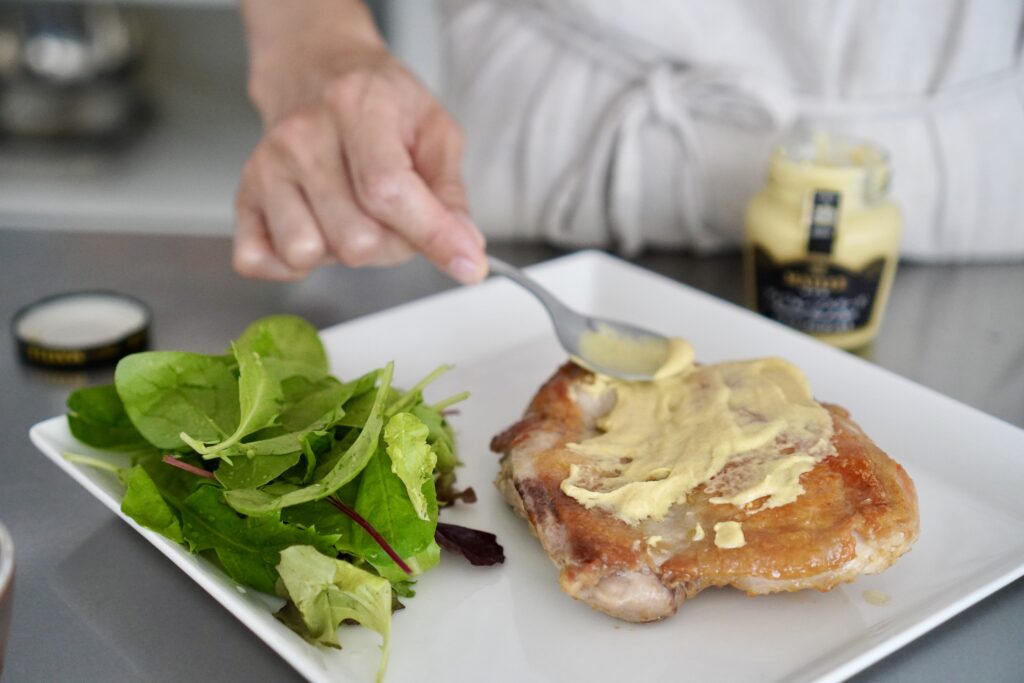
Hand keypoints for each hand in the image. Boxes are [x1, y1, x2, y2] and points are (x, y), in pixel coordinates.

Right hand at [234, 1, 485, 283]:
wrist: (315, 71)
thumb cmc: (378, 102)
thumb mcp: (434, 130)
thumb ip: (451, 193)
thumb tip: (465, 249)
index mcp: (355, 107)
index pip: (388, 192)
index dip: (432, 236)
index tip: (467, 265)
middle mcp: (301, 136)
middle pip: (355, 239)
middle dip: (390, 244)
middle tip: (393, 214)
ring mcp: (266, 168)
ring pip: (309, 254)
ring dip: (341, 252)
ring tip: (351, 215)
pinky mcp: (243, 197)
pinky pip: (258, 261)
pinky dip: (291, 264)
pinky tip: (315, 230)